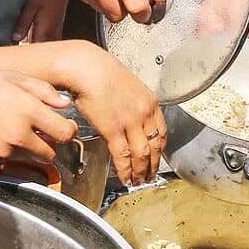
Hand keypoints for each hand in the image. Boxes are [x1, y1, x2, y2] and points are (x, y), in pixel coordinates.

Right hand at [0, 71, 75, 167]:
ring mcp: (4, 152)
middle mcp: (19, 135)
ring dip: (28, 150)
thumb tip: (65, 105)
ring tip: (12, 131)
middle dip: (48, 144)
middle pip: (51, 153)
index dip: (67, 131)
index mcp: (29, 111)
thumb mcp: (13, 78)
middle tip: (38, 132)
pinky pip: (8, 163)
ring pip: (30, 159)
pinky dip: (6, 154)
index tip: (63, 127)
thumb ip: (44, 91)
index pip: (66, 134)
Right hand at [63, 43, 164, 184]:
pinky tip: (125, 178)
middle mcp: (144, 113)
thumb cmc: (100, 71)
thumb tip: (129, 116)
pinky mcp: (113, 129)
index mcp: (149, 102)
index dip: (159, 149)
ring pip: (141, 154)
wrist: (86, 67)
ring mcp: (130, 122)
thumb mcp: (126, 85)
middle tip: (149, 176)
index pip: (161, 132)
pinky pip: (123, 155)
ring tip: (138, 182)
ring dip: (141, 171)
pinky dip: (125, 170)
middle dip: (153, 165)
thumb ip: (132, 103)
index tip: (156, 157)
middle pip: (155, 147)